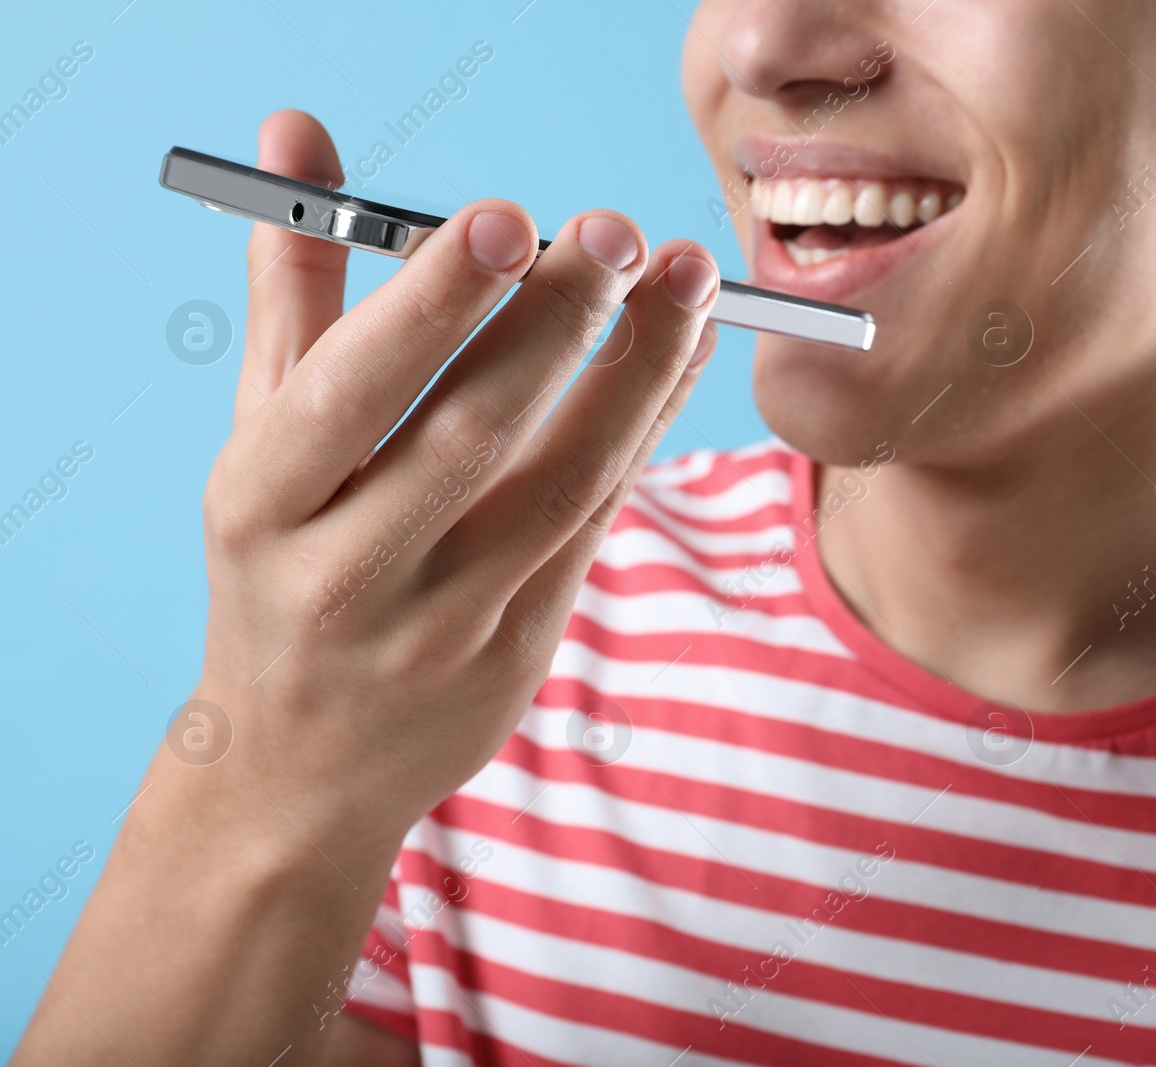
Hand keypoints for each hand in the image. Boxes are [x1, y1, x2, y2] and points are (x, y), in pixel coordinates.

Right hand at [190, 109, 718, 844]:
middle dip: (555, 327)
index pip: (345, 395)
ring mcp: (441, 627)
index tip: (506, 218)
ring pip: (560, 487)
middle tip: (619, 229)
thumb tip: (301, 134)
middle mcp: (345, 575)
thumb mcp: (262, 442)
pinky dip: (648, 432)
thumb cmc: (282, 566)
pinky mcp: (519, 654)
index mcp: (262, 506)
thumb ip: (295, 290)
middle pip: (467, 438)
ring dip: (637, 378)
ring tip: (688, 280)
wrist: (302, 766)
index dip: (431, 307)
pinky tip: (684, 353)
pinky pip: (598, 523)